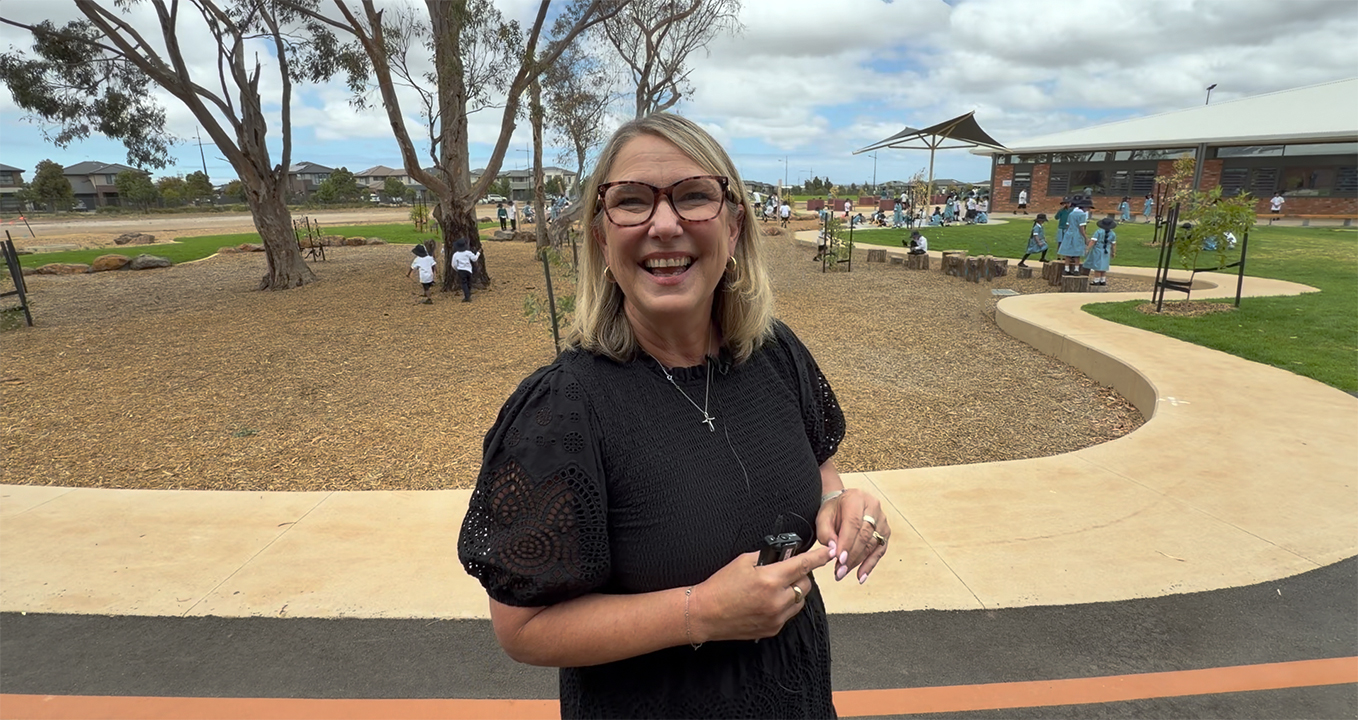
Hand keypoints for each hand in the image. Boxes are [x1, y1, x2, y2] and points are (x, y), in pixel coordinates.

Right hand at [690, 546, 833, 642]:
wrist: (705, 613)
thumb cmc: (720, 586)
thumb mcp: (742, 561)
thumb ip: (767, 556)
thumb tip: (783, 554)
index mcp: (770, 580)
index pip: (803, 565)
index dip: (818, 558)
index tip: (828, 553)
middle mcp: (776, 600)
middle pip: (805, 584)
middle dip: (799, 575)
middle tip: (785, 572)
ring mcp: (776, 617)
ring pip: (799, 600)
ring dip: (793, 591)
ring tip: (774, 588)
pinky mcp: (772, 629)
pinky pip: (788, 614)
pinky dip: (784, 605)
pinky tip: (767, 601)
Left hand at [815, 489, 889, 583]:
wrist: (844, 503)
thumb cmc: (834, 510)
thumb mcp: (823, 517)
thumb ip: (825, 532)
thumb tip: (833, 550)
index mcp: (856, 499)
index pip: (853, 523)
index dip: (847, 543)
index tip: (839, 559)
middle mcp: (873, 507)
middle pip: (865, 536)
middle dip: (851, 556)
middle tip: (839, 571)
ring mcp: (882, 520)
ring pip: (872, 545)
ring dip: (858, 562)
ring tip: (843, 573)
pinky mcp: (885, 532)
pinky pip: (879, 551)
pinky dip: (870, 565)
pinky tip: (861, 576)